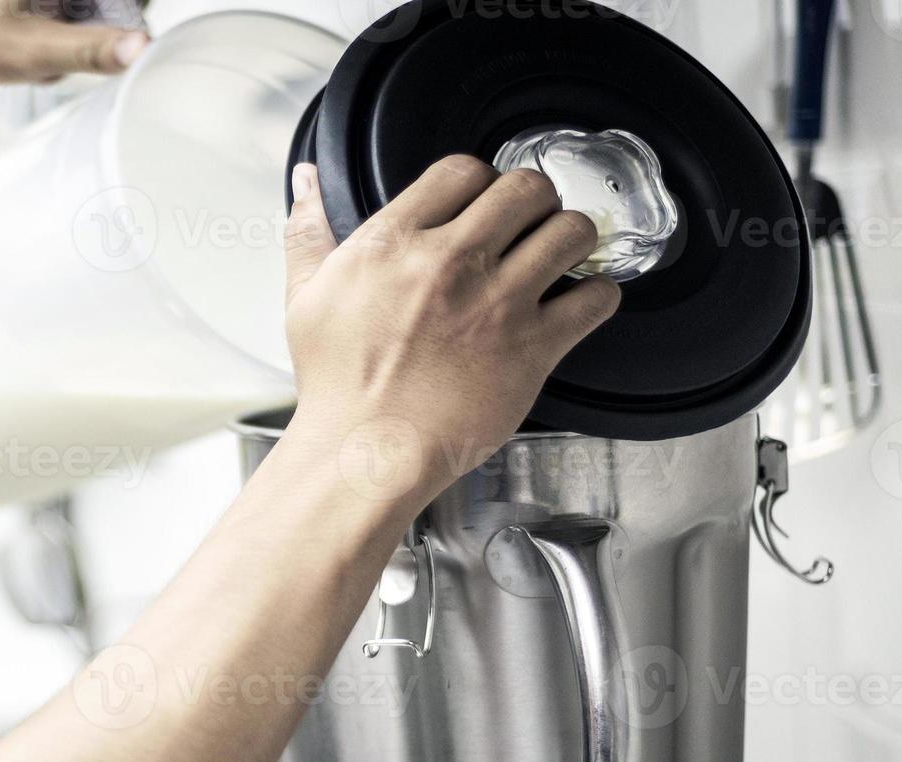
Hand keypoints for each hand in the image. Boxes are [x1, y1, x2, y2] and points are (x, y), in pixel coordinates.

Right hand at [283, 157, 620, 509]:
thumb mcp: (305, 299)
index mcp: (394, 242)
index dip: (478, 181)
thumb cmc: (336, 385)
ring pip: (570, 230)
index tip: (479, 203)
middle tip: (528, 224)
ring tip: (559, 255)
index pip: (461, 169)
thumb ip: (309, 232)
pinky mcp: (532, 347)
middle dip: (533, 201)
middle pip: (525, 187)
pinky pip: (595, 297)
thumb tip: (306, 182)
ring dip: (570, 237)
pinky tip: (576, 304)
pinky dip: (596, 296)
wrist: (365, 452)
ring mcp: (497, 303)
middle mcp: (450, 262)